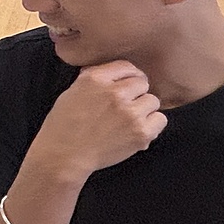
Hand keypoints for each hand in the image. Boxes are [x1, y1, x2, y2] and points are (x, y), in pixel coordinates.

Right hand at [29, 60, 166, 178]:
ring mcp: (129, 112)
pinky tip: (137, 131)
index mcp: (95, 79)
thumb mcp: (72, 91)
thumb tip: (114, 74)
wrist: (64, 156)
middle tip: (124, 108)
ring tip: (130, 121)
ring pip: (152, 101)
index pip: (126, 67)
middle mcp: (115, 93)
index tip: (126, 87)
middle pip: (142, 83)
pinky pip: (160, 119)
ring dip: (144, 110)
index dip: (127, 77)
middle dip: (135, 94)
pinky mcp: (140, 132)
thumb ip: (94, 79)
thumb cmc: (64, 126)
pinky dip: (151, 125)